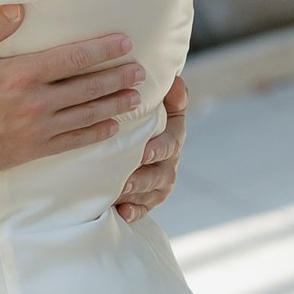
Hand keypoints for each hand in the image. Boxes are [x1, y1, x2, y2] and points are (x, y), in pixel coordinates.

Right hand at [0, 5, 145, 181]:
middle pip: (87, 86)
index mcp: (20, 74)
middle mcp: (35, 102)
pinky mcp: (33, 150)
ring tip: (135, 97)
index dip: (102, 49)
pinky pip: (73, 142)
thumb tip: (19, 6)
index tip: (124, 43)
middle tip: (140, 70)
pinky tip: (112, 128)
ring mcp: (37, 129)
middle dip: (117, 77)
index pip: (72, 58)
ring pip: (86, 114)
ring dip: (114, 104)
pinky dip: (96, 134)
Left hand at [115, 72, 187, 223]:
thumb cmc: (149, 118)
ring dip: (136, 195)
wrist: (142, 140)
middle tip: (125, 181)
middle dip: (144, 179)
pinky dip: (134, 212)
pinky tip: (122, 213)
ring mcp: (160, 183)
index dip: (159, 149)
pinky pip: (143, 210)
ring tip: (118, 195)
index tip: (145, 152)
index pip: (171, 142)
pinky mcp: (149, 200)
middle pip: (161, 174)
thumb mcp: (164, 106)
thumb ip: (172, 96)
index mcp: (173, 137)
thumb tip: (175, 80)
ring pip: (151, 193)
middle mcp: (169, 162)